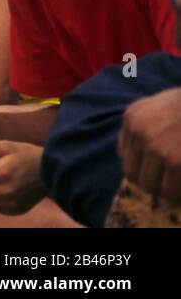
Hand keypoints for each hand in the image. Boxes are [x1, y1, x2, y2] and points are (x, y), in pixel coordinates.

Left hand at [118, 87, 180, 202]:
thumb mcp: (157, 104)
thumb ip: (143, 123)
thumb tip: (134, 151)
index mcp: (132, 117)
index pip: (124, 154)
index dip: (139, 165)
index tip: (154, 170)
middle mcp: (140, 133)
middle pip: (133, 174)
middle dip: (149, 182)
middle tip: (166, 184)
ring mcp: (158, 149)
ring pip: (151, 186)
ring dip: (164, 190)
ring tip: (176, 188)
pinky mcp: (176, 163)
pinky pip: (172, 190)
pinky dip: (178, 193)